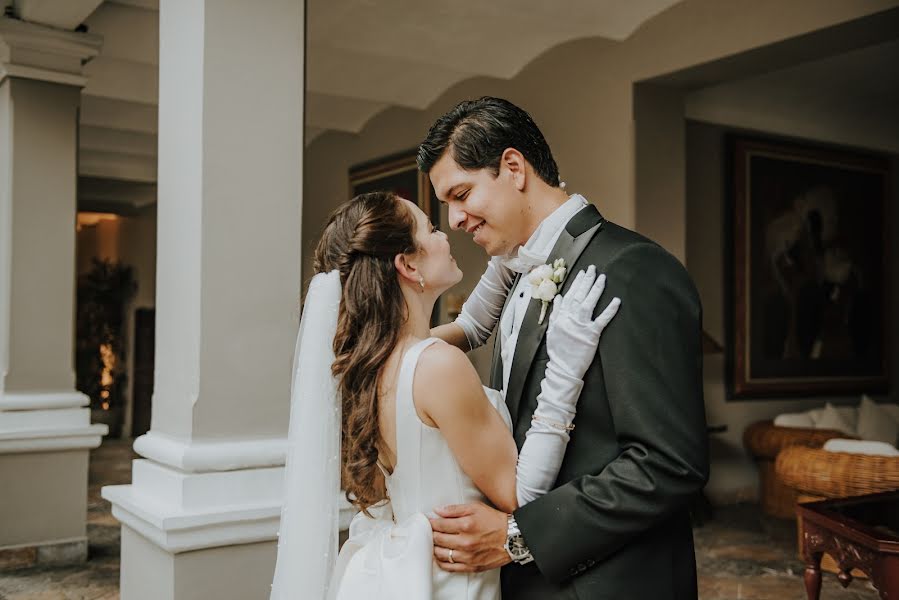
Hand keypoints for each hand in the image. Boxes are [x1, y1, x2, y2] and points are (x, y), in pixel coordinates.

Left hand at [429, 502, 511, 571]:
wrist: (512, 537)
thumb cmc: (495, 521)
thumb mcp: (476, 508)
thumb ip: (455, 509)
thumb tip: (438, 510)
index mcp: (465, 526)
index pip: (439, 525)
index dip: (431, 523)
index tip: (429, 522)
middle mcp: (465, 542)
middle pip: (438, 539)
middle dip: (432, 534)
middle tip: (431, 531)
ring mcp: (467, 556)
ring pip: (441, 554)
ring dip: (435, 548)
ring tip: (435, 542)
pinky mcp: (471, 566)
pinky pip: (450, 567)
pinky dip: (442, 562)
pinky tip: (441, 555)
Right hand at [546, 265, 620, 379]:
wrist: (563, 369)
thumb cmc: (558, 351)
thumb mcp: (551, 331)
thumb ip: (555, 313)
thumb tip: (558, 297)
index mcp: (560, 317)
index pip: (569, 296)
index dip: (576, 283)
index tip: (582, 273)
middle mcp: (570, 319)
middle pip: (579, 296)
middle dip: (586, 281)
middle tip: (593, 268)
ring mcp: (581, 326)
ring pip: (589, 303)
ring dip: (596, 289)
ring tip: (602, 277)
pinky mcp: (592, 335)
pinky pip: (602, 320)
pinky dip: (609, 310)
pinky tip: (616, 300)